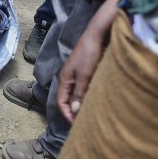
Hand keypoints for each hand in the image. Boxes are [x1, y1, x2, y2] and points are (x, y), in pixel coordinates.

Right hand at [57, 0, 119, 121]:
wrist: (97, 33)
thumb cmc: (90, 53)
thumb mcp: (85, 75)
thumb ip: (79, 93)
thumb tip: (74, 111)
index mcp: (65, 79)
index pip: (60, 102)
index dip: (67, 114)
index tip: (76, 124)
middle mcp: (68, 77)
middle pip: (67, 99)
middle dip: (73, 111)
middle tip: (84, 122)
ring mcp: (77, 74)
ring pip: (76, 93)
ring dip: (80, 103)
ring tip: (90, 113)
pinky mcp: (85, 70)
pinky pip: (83, 88)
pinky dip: (86, 95)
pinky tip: (95, 99)